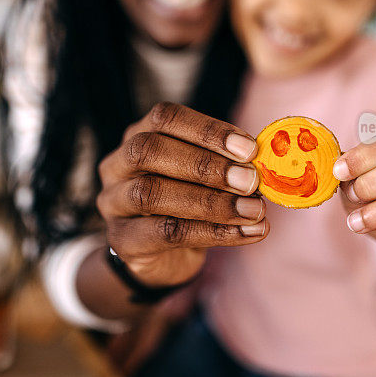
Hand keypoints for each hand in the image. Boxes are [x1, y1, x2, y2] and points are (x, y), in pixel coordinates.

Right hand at [96, 102, 268, 286]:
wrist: (162, 258)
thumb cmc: (187, 206)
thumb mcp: (204, 180)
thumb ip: (226, 168)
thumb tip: (262, 165)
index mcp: (139, 135)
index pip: (165, 118)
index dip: (207, 129)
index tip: (249, 148)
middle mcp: (118, 164)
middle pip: (149, 150)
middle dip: (204, 165)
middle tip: (250, 181)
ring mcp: (113, 203)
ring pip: (151, 194)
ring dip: (210, 202)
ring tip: (253, 211)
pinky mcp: (122, 240)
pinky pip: (164, 233)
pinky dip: (211, 232)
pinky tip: (244, 232)